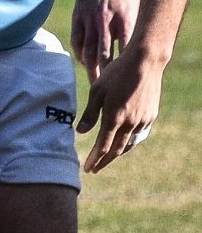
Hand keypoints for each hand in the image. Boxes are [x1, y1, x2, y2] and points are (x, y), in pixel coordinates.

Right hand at [71, 0, 139, 80]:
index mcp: (125, 19)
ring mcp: (90, 18)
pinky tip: (85, 61)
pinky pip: (77, 40)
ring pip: (89, 48)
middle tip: (107, 88)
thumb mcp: (136, 8)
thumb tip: (134, 52)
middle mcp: (106, 20)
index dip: (124, 66)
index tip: (125, 80)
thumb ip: (133, 29)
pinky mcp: (78, 16)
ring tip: (94, 81)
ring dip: (91, 67)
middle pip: (105, 53)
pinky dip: (81, 53)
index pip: (125, 49)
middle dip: (106, 72)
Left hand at [77, 44, 162, 173]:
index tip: (88, 168)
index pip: (103, 146)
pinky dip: (129, 140)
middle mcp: (130, 123)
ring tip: (107, 158)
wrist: (145, 63)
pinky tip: (123, 141)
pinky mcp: (151, 115)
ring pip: (129, 143)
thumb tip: (81, 132)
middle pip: (117, 150)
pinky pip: (138, 133)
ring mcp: (143, 120)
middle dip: (104, 161)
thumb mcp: (97, 91)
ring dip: (118, 153)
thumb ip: (90, 113)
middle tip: (95, 169)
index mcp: (114, 118)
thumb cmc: (116, 74)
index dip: (95, 159)